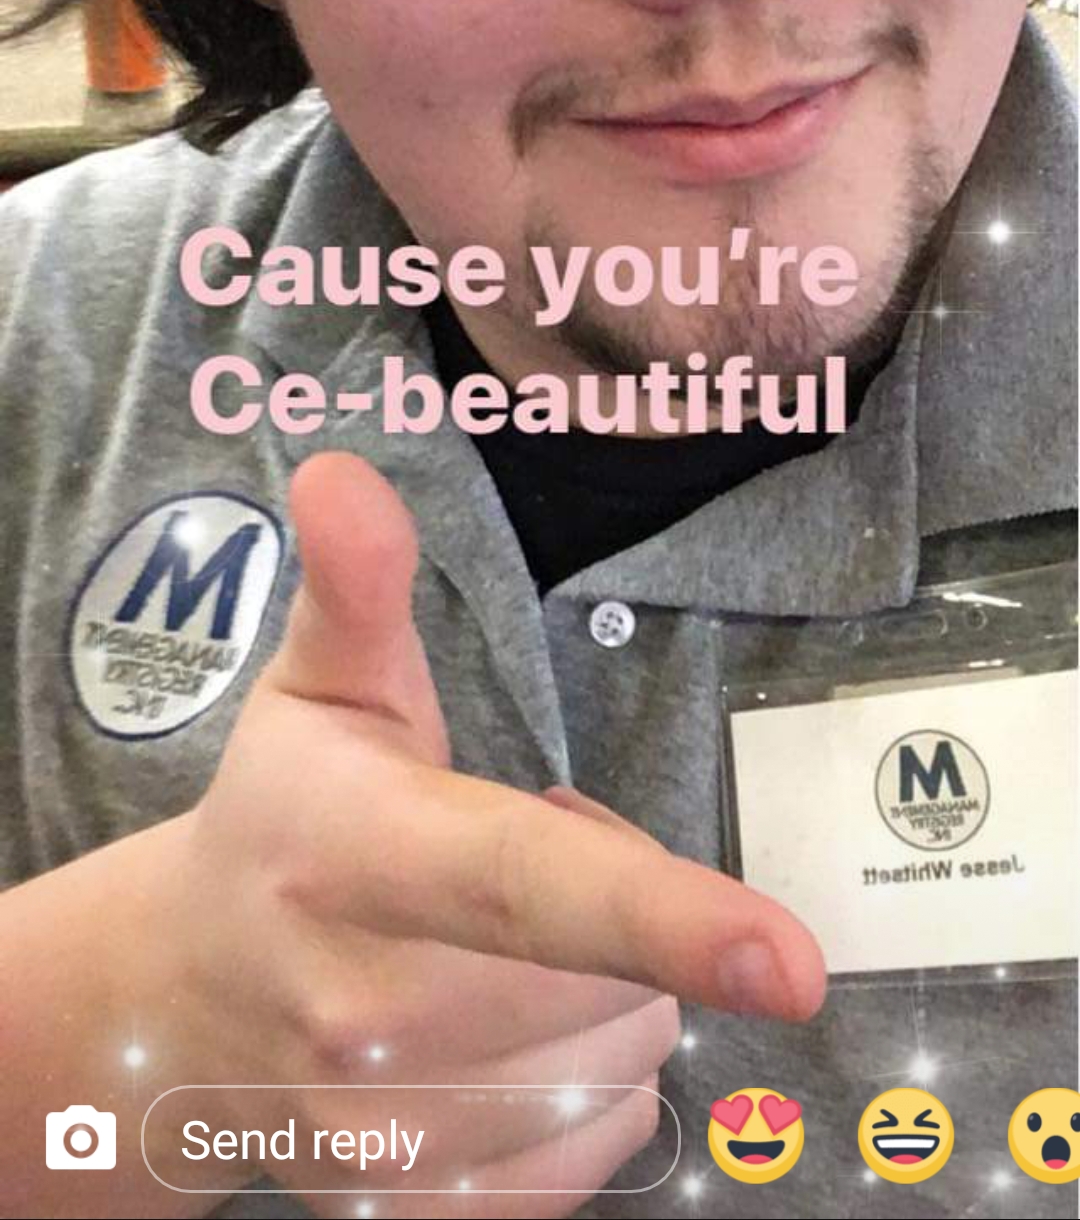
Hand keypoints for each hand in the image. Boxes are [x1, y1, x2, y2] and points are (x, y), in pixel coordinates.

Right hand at [150, 454, 824, 1215]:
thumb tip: (341, 467)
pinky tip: (505, 1042)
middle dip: (612, 915)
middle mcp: (360, 1017)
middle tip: (513, 870)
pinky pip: (599, 1150)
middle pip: (612, 976)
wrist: (175, 1008)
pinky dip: (586, 1091)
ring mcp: (384, 1140)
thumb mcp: (317, 691)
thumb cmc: (283, 820)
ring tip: (494, 957)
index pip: (519, 885)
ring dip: (602, 1002)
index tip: (789, 959)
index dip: (660, 914)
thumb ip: (354, 586)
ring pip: (622, 1061)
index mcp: (348, 856)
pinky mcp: (413, 1213)